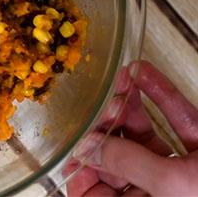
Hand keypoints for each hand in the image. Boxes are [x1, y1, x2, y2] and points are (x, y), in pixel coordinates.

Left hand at [64, 61, 197, 195]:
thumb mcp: (170, 183)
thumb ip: (125, 161)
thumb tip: (87, 145)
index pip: (95, 191)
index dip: (82, 166)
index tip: (77, 140)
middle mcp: (155, 189)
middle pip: (117, 156)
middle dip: (108, 123)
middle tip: (107, 101)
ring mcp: (178, 170)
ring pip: (144, 135)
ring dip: (131, 103)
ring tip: (125, 78)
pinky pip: (177, 120)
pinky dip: (162, 94)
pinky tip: (144, 72)